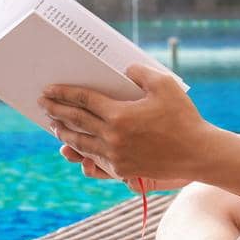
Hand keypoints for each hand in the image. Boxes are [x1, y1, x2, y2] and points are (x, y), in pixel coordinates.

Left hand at [40, 63, 218, 185]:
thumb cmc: (183, 116)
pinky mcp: (122, 169)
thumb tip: (124, 69)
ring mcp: (116, 156)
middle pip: (77, 122)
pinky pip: (95, 159)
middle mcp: (113, 137)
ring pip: (81, 143)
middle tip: (43, 103)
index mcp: (120, 114)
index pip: (84, 101)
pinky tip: (76, 146)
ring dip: (65, 132)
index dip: (65, 94)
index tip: (50, 90)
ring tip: (54, 125)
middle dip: (57, 111)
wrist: (197, 153)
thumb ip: (140, 73)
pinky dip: (82, 151)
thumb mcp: (164, 85)